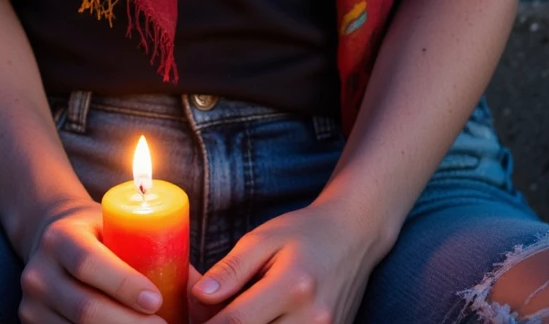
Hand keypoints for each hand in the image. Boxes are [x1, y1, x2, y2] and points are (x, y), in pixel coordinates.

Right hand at [20, 199, 166, 323]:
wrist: (50, 236)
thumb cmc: (98, 231)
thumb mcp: (116, 225)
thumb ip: (148, 245)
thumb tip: (202, 285)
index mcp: (61, 236)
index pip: (90, 263)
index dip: (123, 284)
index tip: (157, 300)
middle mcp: (39, 271)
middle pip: (85, 308)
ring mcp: (32, 303)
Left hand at [189, 197, 390, 323]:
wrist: (355, 236)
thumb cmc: (305, 232)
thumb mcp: (265, 237)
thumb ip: (232, 268)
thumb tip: (199, 296)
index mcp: (292, 286)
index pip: (235, 321)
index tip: (193, 319)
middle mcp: (312, 319)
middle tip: (214, 315)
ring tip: (240, 314)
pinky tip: (262, 320)